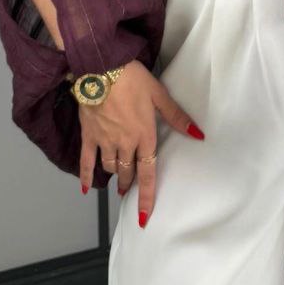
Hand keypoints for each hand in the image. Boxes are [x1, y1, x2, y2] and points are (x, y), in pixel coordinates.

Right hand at [77, 61, 205, 226]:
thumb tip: (198, 135)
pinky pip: (85, 161)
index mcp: (144, 136)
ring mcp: (104, 141)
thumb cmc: (132, 79)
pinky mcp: (88, 135)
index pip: (148, 173)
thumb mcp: (159, 95)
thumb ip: (177, 117)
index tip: (145, 217)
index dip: (147, 197)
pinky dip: (86, 176)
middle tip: (130, 187)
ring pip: (110, 168)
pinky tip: (86, 189)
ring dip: (114, 176)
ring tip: (117, 180)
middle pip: (127, 172)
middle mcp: (124, 143)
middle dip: (130, 182)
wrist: (100, 67)